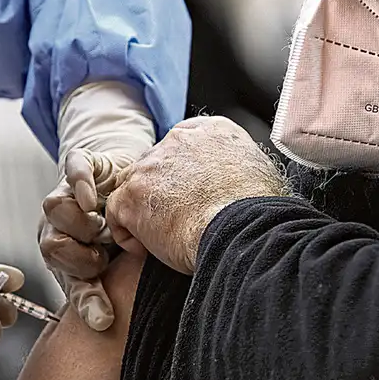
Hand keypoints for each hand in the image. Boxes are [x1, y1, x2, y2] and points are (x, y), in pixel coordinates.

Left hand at [39, 150, 120, 331]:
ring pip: (53, 208)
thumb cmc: (119, 225)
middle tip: (104, 257)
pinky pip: (73, 171)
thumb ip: (110, 284)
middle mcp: (57, 225)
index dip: (87, 300)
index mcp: (64, 254)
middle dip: (80, 257)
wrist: (124, 176)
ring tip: (104, 226)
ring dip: (79, 223)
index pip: (71, 282)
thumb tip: (116, 322)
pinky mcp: (80, 164)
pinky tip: (92, 198)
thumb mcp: (116, 259)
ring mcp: (66, 193)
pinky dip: (79, 184)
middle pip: (50, 246)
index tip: (104, 320)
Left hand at [107, 116, 287, 274]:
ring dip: (146, 211)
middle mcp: (179, 139)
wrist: (243, 230)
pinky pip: (117, 214)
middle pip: (157, 164)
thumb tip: (240, 183)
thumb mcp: (261, 173)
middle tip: (181, 220)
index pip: (185, 145)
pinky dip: (132, 236)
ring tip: (168, 236)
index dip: (186, 175)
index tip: (195, 197)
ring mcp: (152, 165)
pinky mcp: (132, 195)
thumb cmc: (260, 212)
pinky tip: (153, 250)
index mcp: (213, 130)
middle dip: (163, 192)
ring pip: (135, 186)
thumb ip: (240, 167)